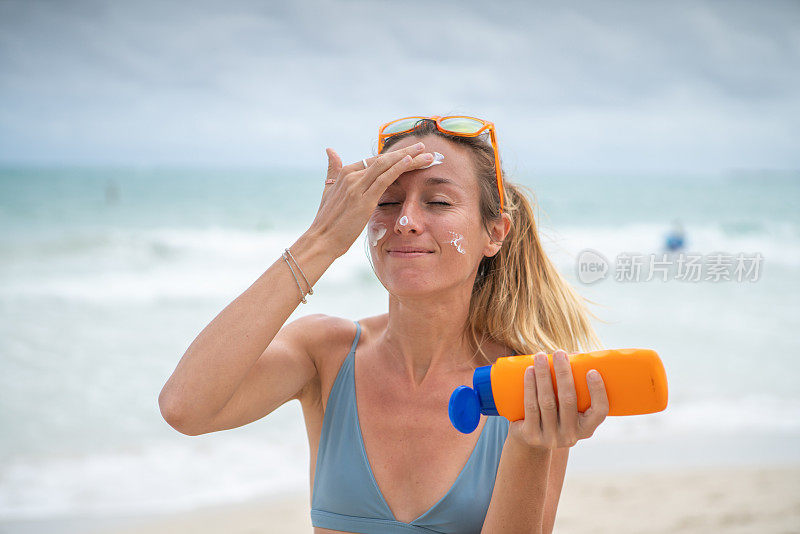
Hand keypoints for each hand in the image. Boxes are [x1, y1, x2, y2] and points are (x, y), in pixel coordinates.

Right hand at [308, 143, 434, 256]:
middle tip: (424, 148)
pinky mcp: (364, 200)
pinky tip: (410, 161)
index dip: (395, 156)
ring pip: (387, 166)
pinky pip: (384, 179)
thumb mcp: (328, 191)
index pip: (375, 160)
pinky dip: (398, 168)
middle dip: (406, 153)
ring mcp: (357, 187)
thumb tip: (330, 150)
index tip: (411, 153)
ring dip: (409, 158)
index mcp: (346, 173)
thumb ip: (333, 170)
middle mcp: (352, 176)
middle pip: (384, 159)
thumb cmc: (327, 220)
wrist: (321, 240)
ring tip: (427, 155)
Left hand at [508, 350, 608, 449]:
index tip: (592, 371)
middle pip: (568, 400)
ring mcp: (550, 437)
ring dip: (543, 375)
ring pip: (547, 401)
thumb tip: (574, 355)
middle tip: (559, 353)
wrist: (531, 440)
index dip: (598, 391)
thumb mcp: (569, 407)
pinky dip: (530, 386)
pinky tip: (529, 371)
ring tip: (540, 357)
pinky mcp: (531, 435)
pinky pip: (531, 406)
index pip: (599, 411)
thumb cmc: (555, 413)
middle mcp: (570, 435)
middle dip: (563, 373)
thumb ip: (575, 385)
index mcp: (586, 428)